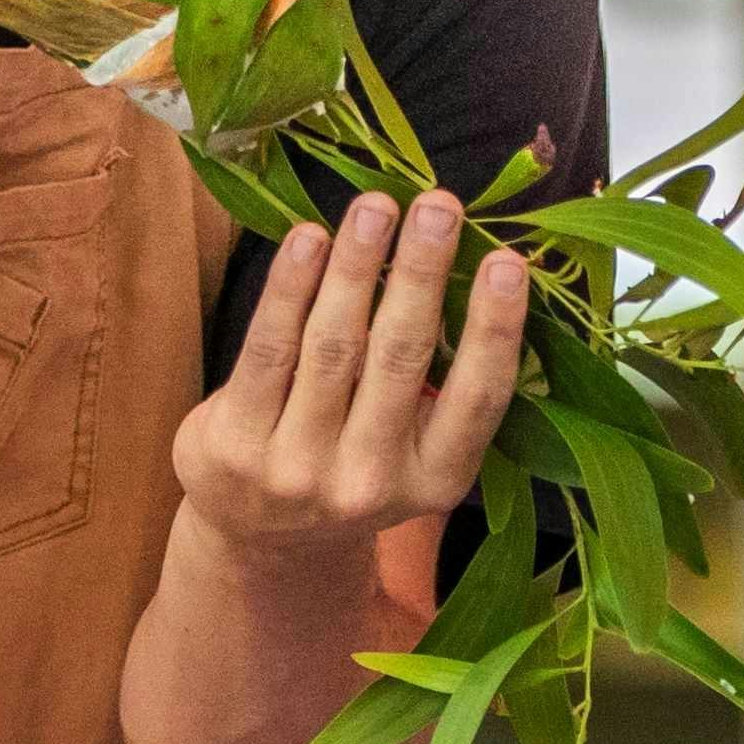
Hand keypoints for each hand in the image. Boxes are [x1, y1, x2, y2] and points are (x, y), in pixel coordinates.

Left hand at [175, 191, 529, 569]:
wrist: (261, 538)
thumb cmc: (354, 460)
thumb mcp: (412, 449)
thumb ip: (439, 380)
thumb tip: (465, 262)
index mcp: (434, 481)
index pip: (476, 400)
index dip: (495, 330)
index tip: (509, 262)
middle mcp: (368, 482)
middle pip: (400, 358)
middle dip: (422, 272)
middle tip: (439, 205)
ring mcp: (296, 468)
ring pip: (332, 344)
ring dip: (356, 264)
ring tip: (376, 205)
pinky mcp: (235, 444)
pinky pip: (267, 348)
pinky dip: (290, 287)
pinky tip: (309, 238)